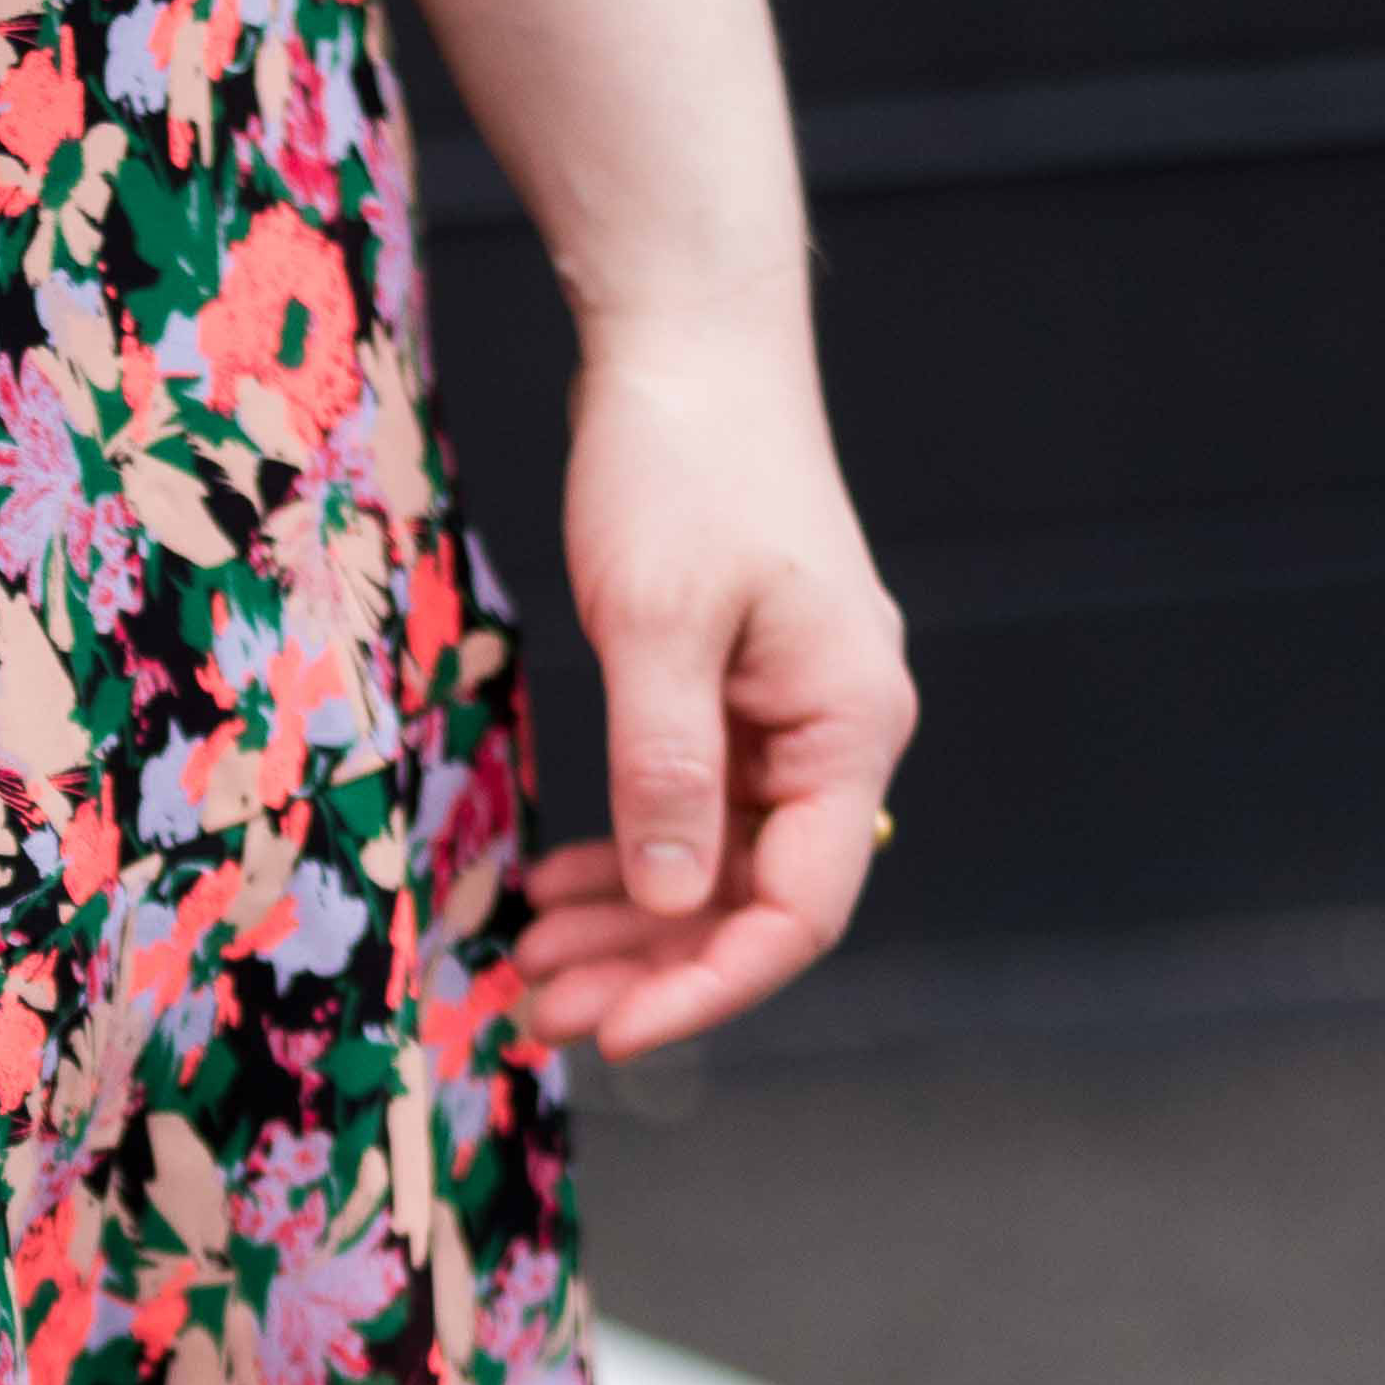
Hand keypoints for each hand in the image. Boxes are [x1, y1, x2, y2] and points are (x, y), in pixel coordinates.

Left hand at [515, 320, 916, 1060]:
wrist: (692, 351)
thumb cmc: (683, 467)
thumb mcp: (658, 622)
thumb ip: (666, 766)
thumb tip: (671, 902)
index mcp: (850, 725)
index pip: (800, 906)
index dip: (709, 983)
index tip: (619, 1033)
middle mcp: (838, 734)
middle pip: (755, 899)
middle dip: (653, 970)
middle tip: (542, 1016)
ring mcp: (792, 716)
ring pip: (715, 864)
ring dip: (631, 926)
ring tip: (535, 971)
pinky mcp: (742, 693)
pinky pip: (694, 809)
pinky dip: (629, 857)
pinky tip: (556, 888)